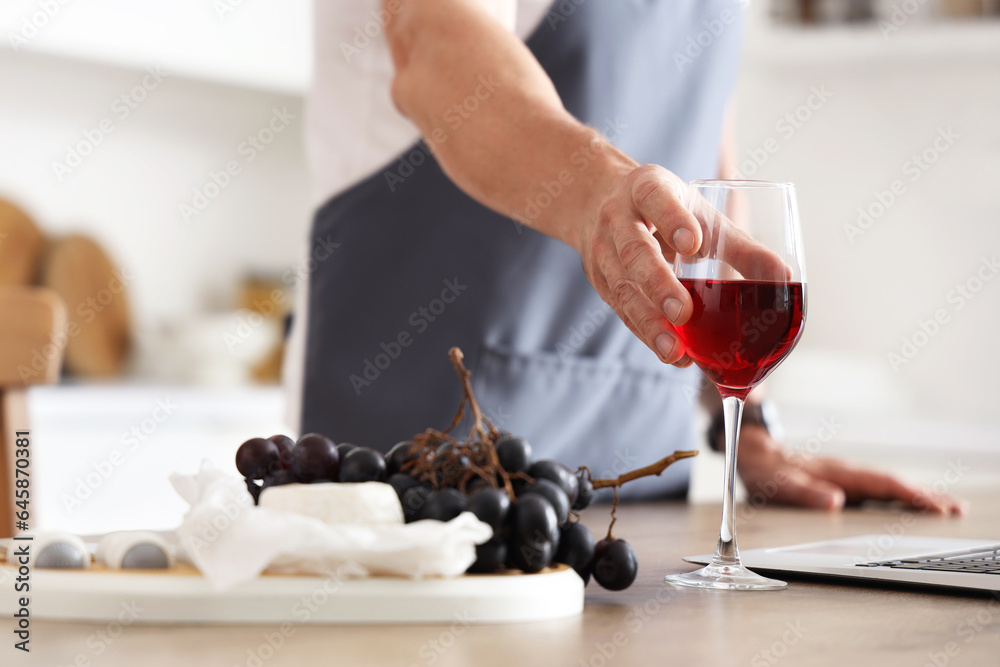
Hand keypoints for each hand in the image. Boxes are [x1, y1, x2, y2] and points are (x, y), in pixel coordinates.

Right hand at [578, 164, 787, 365]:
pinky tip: (674, 353)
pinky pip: (621, 310)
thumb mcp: (699, 215)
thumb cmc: (665, 210)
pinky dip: (647, 333)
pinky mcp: (600, 281)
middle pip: (633, 250)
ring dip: (648, 321)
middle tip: (683, 311)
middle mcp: (618, 217)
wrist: (600, 202)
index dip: (673, 220)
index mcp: (646, 188)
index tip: (694, 243)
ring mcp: (603, 251)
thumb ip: (739, 246)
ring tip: (674, 350)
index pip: (656, 198)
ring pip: (621, 287)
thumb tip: (785, 277)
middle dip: (657, 283)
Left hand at [735, 425, 965, 514]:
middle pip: (893, 484)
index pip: (883, 485)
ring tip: (945, 507)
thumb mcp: (778, 482)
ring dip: (917, 495)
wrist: (751, 450)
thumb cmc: (765, 469)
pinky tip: (910, 503)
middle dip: (925, 496)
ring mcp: (845, 475)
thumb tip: (834, 501)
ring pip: (888, 485)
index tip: (938, 508)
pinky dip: (898, 495)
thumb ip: (804, 491)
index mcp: (837, 472)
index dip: (912, 496)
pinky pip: (876, 487)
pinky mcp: (841, 480)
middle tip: (957, 510)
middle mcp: (846, 471)